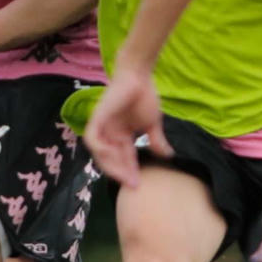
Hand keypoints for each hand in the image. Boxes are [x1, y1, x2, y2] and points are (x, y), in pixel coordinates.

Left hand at [83, 63, 170, 187]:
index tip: (139, 185)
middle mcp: (108, 134)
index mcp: (119, 136)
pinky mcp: (97, 117)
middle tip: (134, 184)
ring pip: (99, 154)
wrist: (139, 76)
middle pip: (110, 160)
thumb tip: (168, 156)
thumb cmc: (145, 96)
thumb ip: (156, 140)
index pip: (123, 159)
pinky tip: (113, 154)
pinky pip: (92, 139)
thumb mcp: (152, 124)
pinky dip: (100, 149)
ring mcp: (102, 126)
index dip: (130, 172)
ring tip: (126, 173)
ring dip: (111, 165)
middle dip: (121, 173)